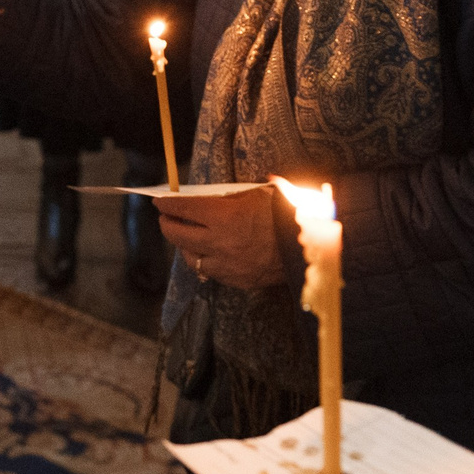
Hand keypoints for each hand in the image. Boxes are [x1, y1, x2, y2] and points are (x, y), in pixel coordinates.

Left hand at [152, 186, 282, 290]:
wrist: (314, 248)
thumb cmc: (289, 214)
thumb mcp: (262, 194)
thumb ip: (236, 195)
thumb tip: (216, 193)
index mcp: (223, 216)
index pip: (181, 209)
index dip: (166, 204)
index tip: (159, 201)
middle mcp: (218, 242)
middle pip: (176, 235)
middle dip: (167, 224)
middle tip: (166, 218)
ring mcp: (226, 264)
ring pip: (190, 257)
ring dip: (185, 246)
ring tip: (187, 237)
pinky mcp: (237, 280)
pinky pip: (211, 272)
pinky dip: (206, 262)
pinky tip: (209, 254)